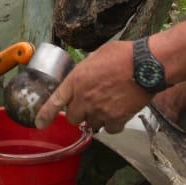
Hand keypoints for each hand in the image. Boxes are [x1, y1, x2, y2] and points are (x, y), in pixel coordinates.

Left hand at [33, 40, 151, 132]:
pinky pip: (109, 129)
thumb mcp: (96, 56)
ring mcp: (100, 109)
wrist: (145, 65)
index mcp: (77, 80)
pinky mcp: (116, 118)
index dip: (45, 114)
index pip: (55, 101)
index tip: (40, 123)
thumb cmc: (123, 55)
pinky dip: (113, 124)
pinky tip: (119, 113)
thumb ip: (86, 69)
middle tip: (90, 105)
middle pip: (73, 117)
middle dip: (79, 113)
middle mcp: (84, 97)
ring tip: (108, 105)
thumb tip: (85, 75)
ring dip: (97, 118)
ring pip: (92, 124)